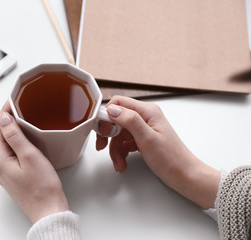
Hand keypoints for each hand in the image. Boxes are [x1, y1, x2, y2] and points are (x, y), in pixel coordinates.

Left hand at [0, 101, 68, 222]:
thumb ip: (15, 136)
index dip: (4, 112)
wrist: (49, 211)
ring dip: (12, 129)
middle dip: (7, 119)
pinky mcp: (13, 175)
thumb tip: (5, 118)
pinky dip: (17, 141)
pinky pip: (11, 153)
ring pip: (5, 144)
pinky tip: (27, 138)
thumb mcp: (29, 156)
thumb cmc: (42, 188)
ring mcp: (5, 171)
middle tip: (19, 106)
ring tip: (24, 118)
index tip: (13, 100)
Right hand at [96, 96, 219, 208]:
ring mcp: (144, 128)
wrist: (185, 175)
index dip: (106, 116)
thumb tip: (112, 109)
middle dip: (109, 136)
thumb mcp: (147, 139)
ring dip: (115, 149)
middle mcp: (145, 116)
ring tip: (119, 163)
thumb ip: (130, 120)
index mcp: (147, 111)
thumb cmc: (171, 159)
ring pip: (119, 133)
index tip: (102, 130)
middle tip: (103, 146)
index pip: (118, 103)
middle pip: (116, 120)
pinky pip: (125, 141)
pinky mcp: (143, 138)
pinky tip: (123, 162)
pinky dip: (121, 152)